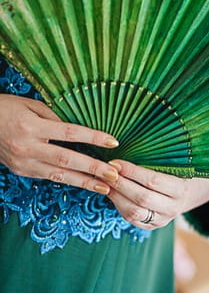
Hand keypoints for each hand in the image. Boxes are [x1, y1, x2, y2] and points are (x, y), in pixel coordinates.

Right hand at [0, 94, 120, 193]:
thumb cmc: (6, 109)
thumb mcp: (30, 105)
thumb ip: (55, 118)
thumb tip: (79, 131)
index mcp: (32, 126)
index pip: (69, 132)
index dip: (93, 137)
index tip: (113, 142)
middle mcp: (28, 147)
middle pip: (67, 159)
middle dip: (93, 168)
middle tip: (114, 174)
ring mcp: (24, 162)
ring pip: (60, 175)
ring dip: (85, 182)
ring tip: (105, 188)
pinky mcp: (22, 171)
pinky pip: (50, 177)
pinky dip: (69, 181)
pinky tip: (86, 184)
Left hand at [106, 159, 208, 228]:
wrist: (186, 195)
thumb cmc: (176, 173)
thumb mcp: (174, 165)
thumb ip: (156, 161)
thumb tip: (127, 151)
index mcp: (181, 189)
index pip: (153, 180)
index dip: (132, 171)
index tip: (116, 162)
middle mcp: (173, 207)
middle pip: (142, 197)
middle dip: (120, 184)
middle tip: (105, 172)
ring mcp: (162, 220)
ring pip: (134, 212)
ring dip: (116, 196)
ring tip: (105, 183)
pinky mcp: (151, 226)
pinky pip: (131, 219)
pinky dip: (118, 205)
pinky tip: (111, 193)